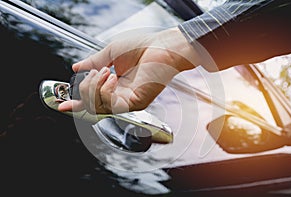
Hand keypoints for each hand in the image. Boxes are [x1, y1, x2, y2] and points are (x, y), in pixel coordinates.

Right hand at [58, 27, 199, 113]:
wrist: (162, 47)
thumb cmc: (142, 47)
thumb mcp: (110, 53)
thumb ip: (93, 62)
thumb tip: (76, 68)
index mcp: (114, 86)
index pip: (92, 100)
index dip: (75, 103)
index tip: (61, 103)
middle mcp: (120, 96)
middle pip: (90, 106)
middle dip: (84, 89)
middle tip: (94, 72)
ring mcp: (127, 102)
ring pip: (97, 108)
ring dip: (94, 87)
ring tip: (106, 71)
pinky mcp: (135, 103)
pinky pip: (111, 105)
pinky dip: (105, 90)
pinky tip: (113, 78)